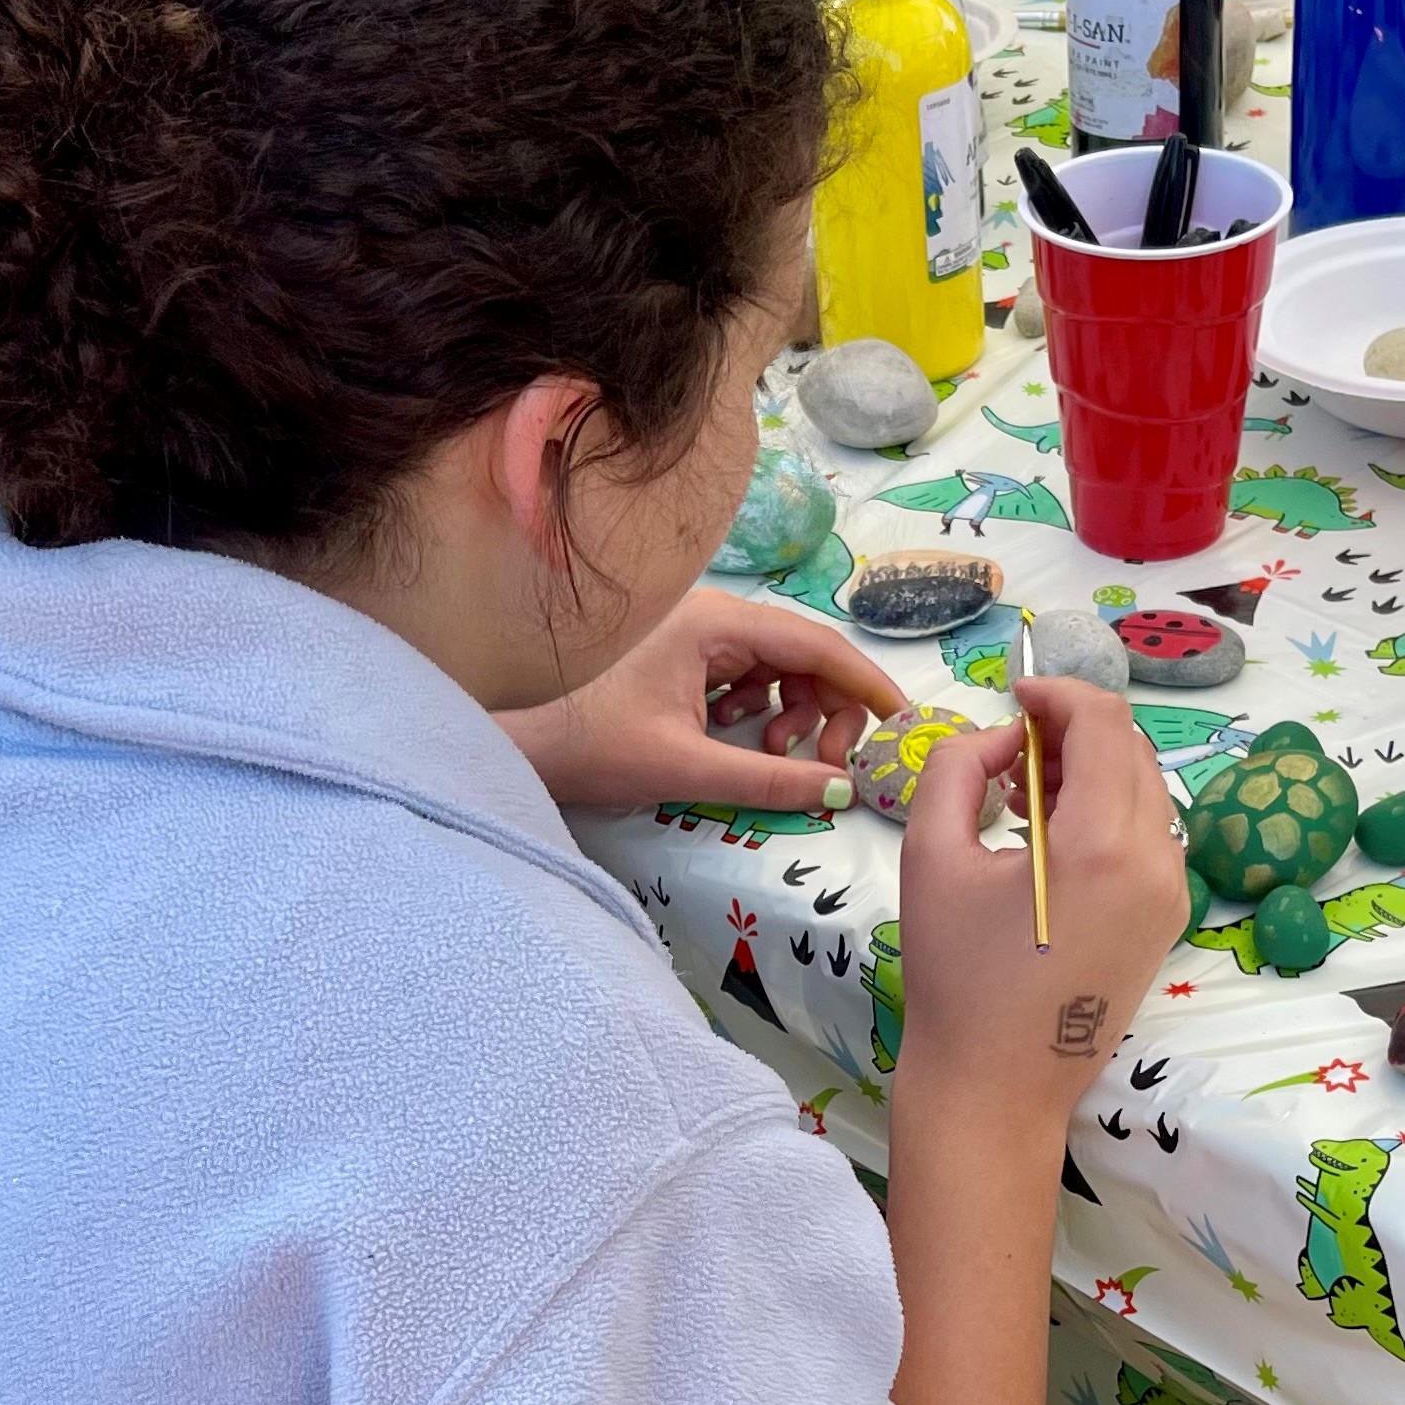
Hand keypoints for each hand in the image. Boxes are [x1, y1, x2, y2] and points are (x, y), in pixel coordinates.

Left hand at [497, 591, 903, 811]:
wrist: (504, 738)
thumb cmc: (586, 743)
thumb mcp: (685, 768)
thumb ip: (768, 779)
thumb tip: (840, 790)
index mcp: (714, 623)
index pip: (817, 644)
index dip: (865, 684)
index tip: (900, 721)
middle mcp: (708, 614)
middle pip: (802, 652)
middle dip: (828, 706)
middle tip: (830, 761)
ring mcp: (691, 631)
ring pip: (776, 665)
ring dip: (793, 710)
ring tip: (776, 751)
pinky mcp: (677, 654)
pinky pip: (744, 675)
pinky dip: (760, 708)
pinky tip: (741, 739)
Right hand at [891, 678, 1186, 1122]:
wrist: (995, 1089)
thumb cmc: (954, 977)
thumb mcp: (931, 856)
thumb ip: (960, 767)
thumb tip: (1005, 741)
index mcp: (1105, 844)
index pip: (1104, 722)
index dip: (1058, 691)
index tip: (1014, 693)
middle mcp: (1158, 862)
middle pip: (1132, 750)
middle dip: (1074, 729)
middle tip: (1013, 745)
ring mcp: (1172, 895)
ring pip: (1145, 791)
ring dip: (1091, 770)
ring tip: (1024, 793)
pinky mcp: (1167, 921)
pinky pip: (1147, 837)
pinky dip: (1105, 813)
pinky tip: (1050, 838)